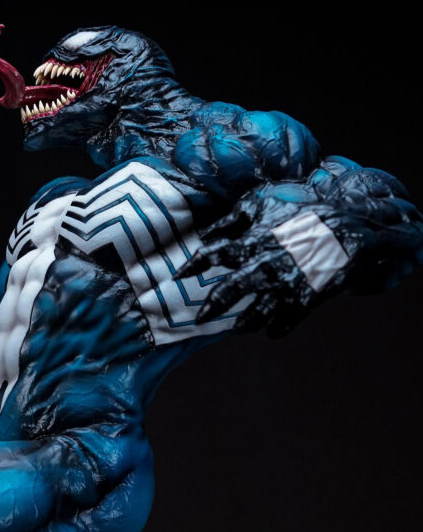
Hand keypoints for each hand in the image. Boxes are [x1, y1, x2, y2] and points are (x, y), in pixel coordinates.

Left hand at [178, 165, 422, 336]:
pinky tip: (270, 330)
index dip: (195, 265)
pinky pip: (287, 321)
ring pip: (258, 313)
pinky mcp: (307, 298)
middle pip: (231, 290)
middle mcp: (267, 265)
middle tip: (199, 318)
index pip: (216, 254)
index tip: (179, 275)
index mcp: (255, 240)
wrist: (352, 223)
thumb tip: (207, 232)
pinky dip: (277, 328)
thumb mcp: (265, 201)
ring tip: (238, 329)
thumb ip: (234, 218)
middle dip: (213, 306)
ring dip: (245, 324)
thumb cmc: (304, 208)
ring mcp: (287, 284)